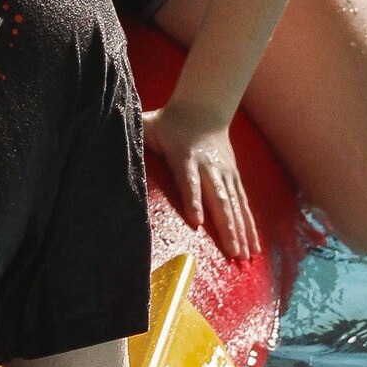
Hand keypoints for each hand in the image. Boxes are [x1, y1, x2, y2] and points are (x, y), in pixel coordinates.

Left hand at [143, 100, 259, 260]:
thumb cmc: (169, 122)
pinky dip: (250, 225)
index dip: (193, 200)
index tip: (197, 221)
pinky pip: (243, 204)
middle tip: (232, 252)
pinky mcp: (234, 178)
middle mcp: (209, 167)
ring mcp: (224, 174)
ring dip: (241, 231)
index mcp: (186, 156)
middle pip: (219, 199)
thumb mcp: (149, 124)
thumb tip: (112, 137)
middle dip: (227, 226)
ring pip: (235, 205)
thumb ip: (134, 133)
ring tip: (246, 257)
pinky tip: (254, 247)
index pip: (189, 181)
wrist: (204, 109)